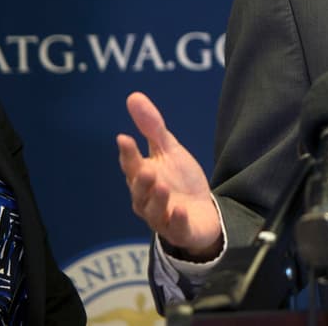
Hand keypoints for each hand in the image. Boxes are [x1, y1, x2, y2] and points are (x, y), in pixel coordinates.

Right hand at [117, 91, 223, 259]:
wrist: (203, 212)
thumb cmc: (180, 180)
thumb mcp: (169, 150)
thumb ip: (152, 127)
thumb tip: (133, 96)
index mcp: (142, 178)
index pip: (131, 165)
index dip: (127, 153)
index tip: (124, 138)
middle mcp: (147, 200)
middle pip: (139, 191)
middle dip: (141, 181)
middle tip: (146, 169)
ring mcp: (162, 217)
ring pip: (154, 211)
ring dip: (157, 200)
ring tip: (162, 186)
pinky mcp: (180, 231)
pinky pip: (176, 228)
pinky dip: (176, 220)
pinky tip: (179, 209)